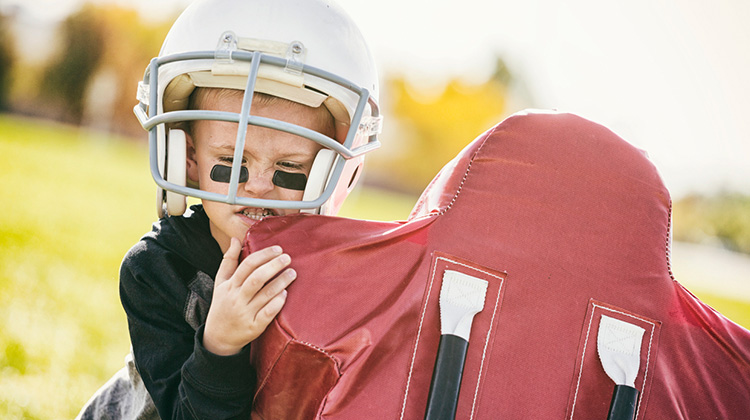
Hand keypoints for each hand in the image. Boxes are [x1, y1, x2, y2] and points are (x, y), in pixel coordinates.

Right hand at [203, 237, 295, 355]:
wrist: (218, 338)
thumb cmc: (223, 305)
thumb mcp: (221, 283)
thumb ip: (229, 261)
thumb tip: (236, 239)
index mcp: (229, 286)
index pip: (247, 265)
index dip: (263, 255)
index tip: (278, 249)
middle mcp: (237, 299)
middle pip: (257, 278)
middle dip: (274, 266)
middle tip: (287, 258)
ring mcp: (245, 314)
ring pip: (265, 295)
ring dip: (281, 282)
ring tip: (292, 273)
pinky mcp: (254, 327)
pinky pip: (268, 313)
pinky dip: (277, 302)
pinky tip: (286, 293)